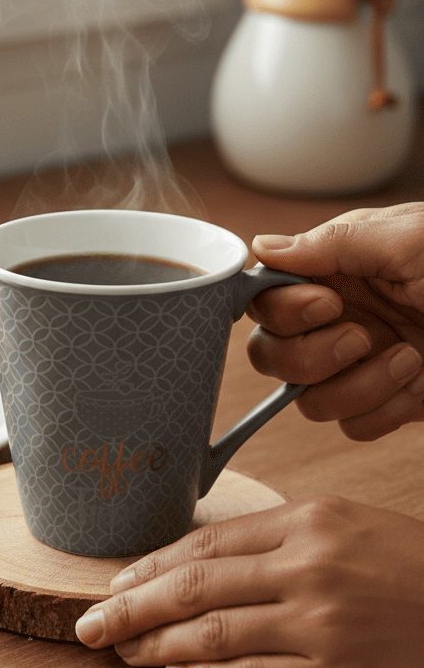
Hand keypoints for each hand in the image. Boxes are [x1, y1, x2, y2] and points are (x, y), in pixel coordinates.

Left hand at [74, 498, 423, 667]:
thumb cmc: (415, 568)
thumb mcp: (352, 526)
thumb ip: (284, 537)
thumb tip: (209, 560)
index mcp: (310, 521)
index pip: (208, 543)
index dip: (152, 565)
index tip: (116, 580)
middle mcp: (308, 568)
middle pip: (195, 586)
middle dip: (131, 606)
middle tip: (89, 623)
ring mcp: (321, 625)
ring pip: (213, 633)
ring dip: (157, 645)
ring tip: (123, 653)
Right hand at [247, 203, 423, 438]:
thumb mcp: (407, 239)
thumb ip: (331, 244)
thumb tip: (260, 248)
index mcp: (339, 270)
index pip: (266, 299)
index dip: (284, 310)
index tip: (327, 304)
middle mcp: (342, 318)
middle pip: (271, 356)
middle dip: (310, 356)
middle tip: (362, 337)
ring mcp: (363, 365)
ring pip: (309, 401)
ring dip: (357, 386)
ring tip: (409, 359)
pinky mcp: (390, 403)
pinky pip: (352, 427)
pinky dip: (384, 411)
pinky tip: (420, 383)